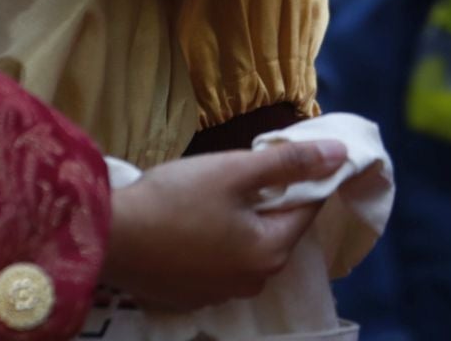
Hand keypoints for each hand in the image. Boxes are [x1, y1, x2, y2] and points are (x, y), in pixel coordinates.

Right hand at [103, 141, 346, 311]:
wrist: (109, 237)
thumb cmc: (176, 199)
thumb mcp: (236, 170)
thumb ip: (289, 162)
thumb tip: (341, 154)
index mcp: (271, 252)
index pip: (307, 209)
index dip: (302, 177)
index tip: (285, 154)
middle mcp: (254, 282)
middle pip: (277, 230)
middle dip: (270, 199)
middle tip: (242, 169)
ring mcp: (220, 294)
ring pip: (247, 247)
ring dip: (242, 221)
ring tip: (214, 192)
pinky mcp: (191, 296)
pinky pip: (219, 263)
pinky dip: (216, 241)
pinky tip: (192, 221)